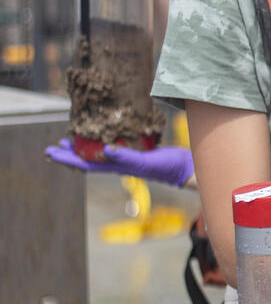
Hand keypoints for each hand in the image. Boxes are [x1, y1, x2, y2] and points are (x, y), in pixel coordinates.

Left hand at [45, 138, 195, 187]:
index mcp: (116, 167)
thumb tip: (104, 150)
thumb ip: (126, 157)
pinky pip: (111, 146)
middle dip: (69, 154)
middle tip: (52, 147)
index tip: (50, 152)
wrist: (186, 168)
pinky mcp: (136, 151)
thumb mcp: (145, 160)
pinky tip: (102, 135)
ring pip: (97, 154)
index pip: (85, 163)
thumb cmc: (167, 166)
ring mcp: (126, 158)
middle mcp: (118, 164)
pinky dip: (100, 140)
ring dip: (82, 148)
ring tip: (69, 141)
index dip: (67, 158)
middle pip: (87, 160)